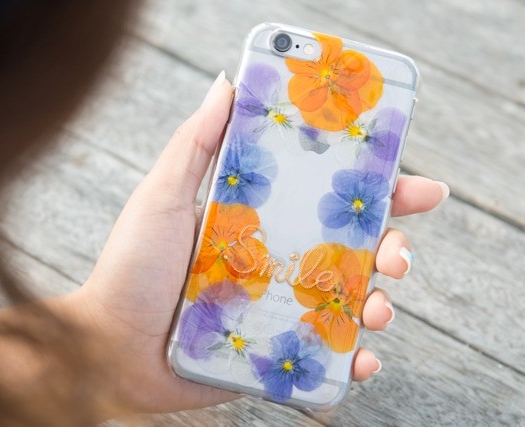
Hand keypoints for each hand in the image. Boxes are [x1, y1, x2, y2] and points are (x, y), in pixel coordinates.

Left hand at [73, 73, 447, 412]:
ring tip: (379, 308)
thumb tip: (227, 85)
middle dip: (394, 248)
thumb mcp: (162, 197)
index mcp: (263, 220)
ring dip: (382, 304)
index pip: (330, 199)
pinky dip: (354, 358)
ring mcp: (281, 307)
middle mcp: (280, 261)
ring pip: (352, 302)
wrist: (109, 346)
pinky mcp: (277, 352)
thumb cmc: (131, 268)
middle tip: (399, 254)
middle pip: (357, 250)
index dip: (379, 191)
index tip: (415, 185)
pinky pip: (328, 354)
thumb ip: (196, 144)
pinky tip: (362, 358)